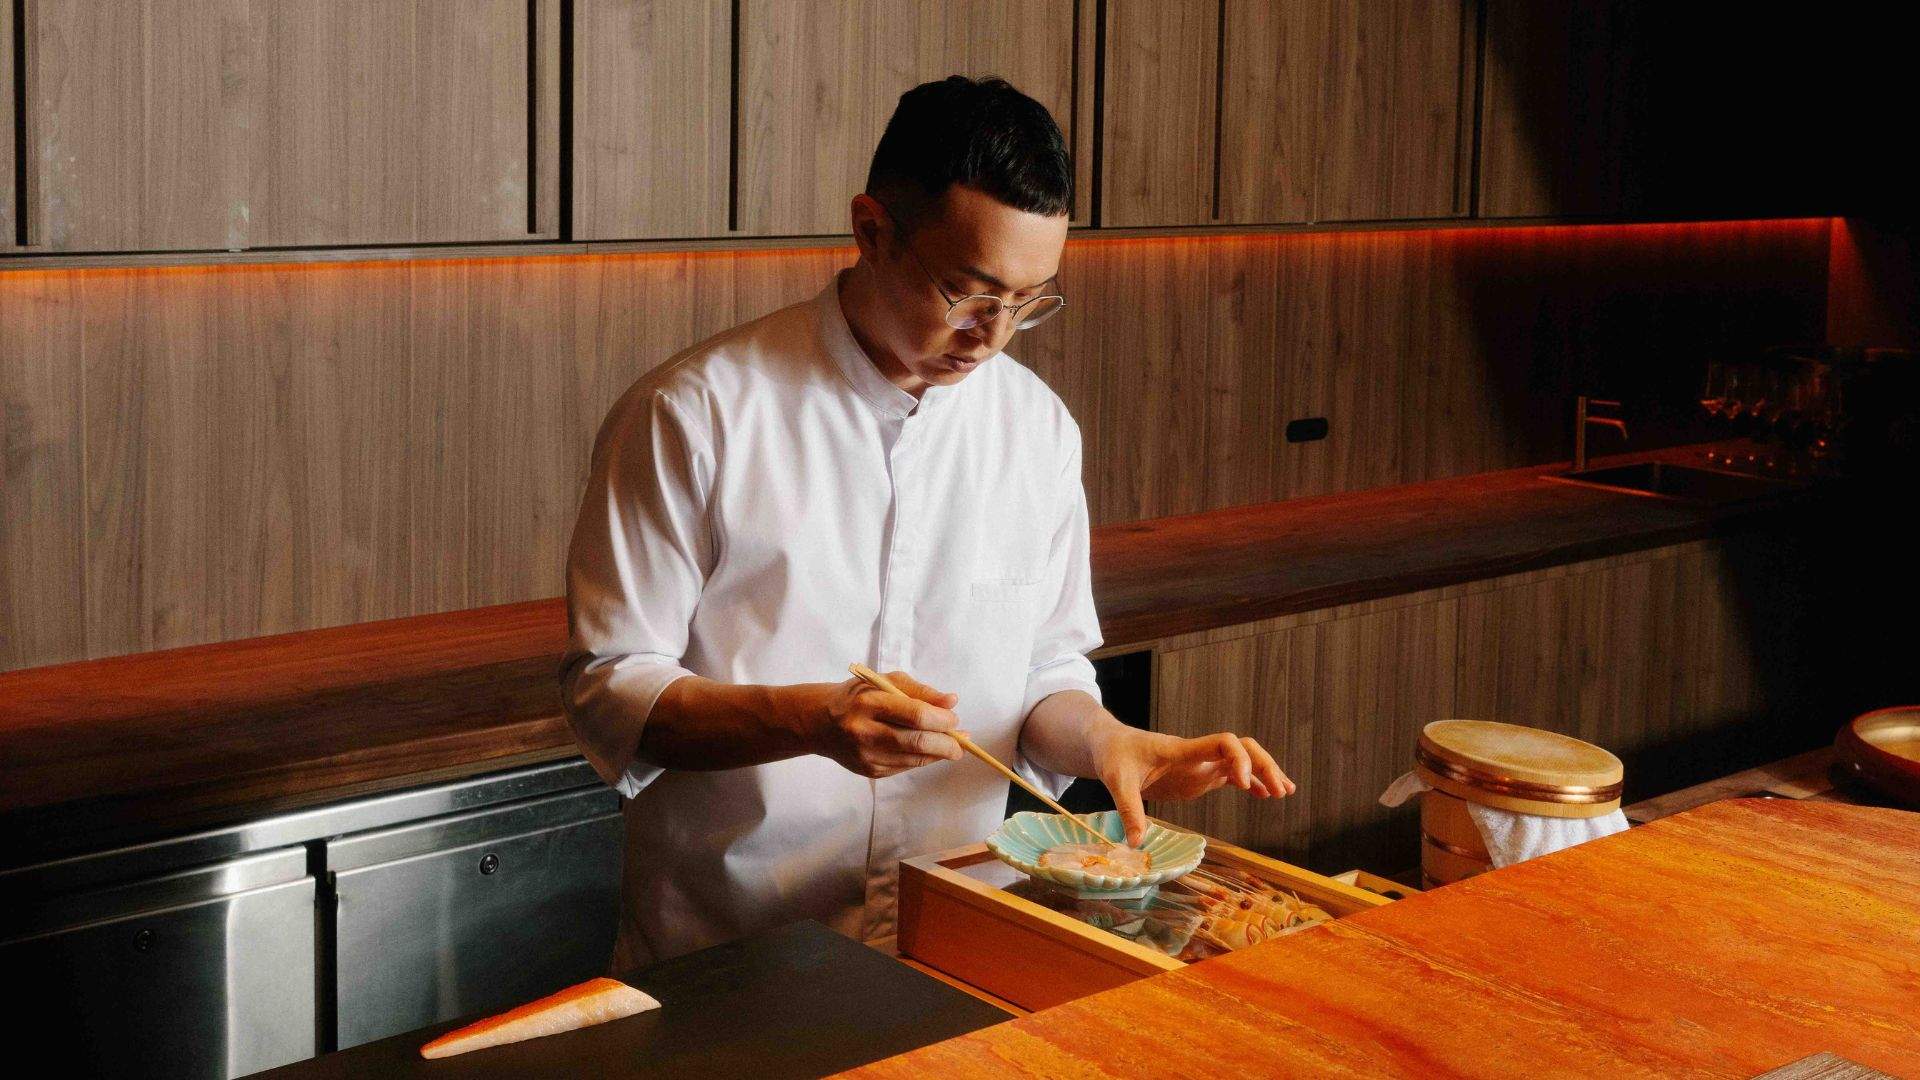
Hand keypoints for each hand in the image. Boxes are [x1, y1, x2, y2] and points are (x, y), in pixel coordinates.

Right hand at [812, 670, 963, 778]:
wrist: (820, 722)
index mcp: (868, 702)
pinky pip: (906, 767)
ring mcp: (866, 755)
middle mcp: (864, 731)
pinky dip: (922, 759)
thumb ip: (919, 691)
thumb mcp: (884, 682)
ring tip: (951, 745)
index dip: (941, 719)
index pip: (914, 714)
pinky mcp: (869, 771)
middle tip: (961, 740)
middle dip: (946, 743)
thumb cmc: (857, 697)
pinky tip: (928, 750)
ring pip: (914, 758)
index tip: (954, 718)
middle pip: (917, 741)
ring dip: (939, 753)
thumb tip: (951, 702)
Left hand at [1094, 727, 1294, 845]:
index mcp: (1183, 750)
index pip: (1222, 742)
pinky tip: (1265, 796)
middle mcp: (1199, 755)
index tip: (1239, 782)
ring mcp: (1201, 765)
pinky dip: (1251, 783)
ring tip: (1285, 792)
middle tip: (1279, 791)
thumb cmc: (1115, 756)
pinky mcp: (1199, 775)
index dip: (1238, 758)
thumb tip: (1136, 843)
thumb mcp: (1117, 781)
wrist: (1111, 744)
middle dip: (1263, 766)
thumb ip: (1129, 810)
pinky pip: (1232, 775)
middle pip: (1243, 749)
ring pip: (1243, 761)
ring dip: (1264, 772)